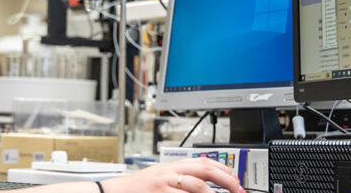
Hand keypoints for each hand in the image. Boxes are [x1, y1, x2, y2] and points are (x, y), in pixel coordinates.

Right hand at [101, 157, 243, 192]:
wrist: (112, 192)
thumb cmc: (136, 188)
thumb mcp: (160, 177)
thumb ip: (180, 177)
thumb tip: (206, 185)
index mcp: (171, 165)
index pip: (204, 161)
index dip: (223, 170)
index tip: (236, 180)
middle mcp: (169, 172)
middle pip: (204, 171)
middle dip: (226, 181)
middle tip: (238, 190)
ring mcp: (163, 184)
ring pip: (196, 186)